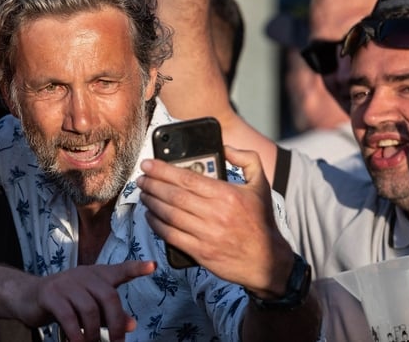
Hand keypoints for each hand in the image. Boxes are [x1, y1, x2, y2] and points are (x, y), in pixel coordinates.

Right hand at [13, 261, 154, 341]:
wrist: (28, 296)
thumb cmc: (65, 302)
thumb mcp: (90, 307)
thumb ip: (111, 315)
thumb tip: (132, 325)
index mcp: (97, 275)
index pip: (120, 270)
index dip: (136, 267)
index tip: (153, 266)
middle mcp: (84, 275)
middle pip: (108, 296)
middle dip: (116, 323)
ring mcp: (66, 282)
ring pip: (89, 309)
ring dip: (94, 334)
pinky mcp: (50, 294)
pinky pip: (68, 316)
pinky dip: (76, 334)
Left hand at [138, 146, 292, 297]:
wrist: (268, 261)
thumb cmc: (261, 222)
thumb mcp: (261, 185)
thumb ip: (246, 159)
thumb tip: (225, 147)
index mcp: (227, 194)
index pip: (186, 178)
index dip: (163, 170)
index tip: (149, 164)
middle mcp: (216, 214)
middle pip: (174, 195)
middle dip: (152, 184)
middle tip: (141, 178)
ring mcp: (207, 234)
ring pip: (169, 214)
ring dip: (151, 203)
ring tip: (143, 194)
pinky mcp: (200, 252)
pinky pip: (171, 236)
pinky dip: (157, 224)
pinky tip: (150, 216)